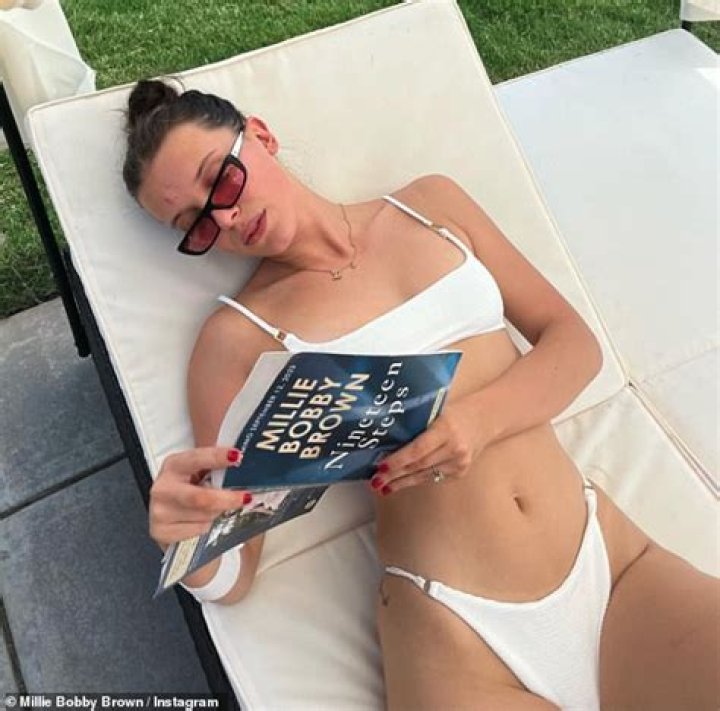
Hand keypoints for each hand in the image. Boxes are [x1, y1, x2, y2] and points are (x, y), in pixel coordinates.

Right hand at [150, 446, 251, 548]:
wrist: (169, 518)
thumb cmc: (189, 491)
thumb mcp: (199, 474)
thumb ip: (216, 469)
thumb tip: (245, 467)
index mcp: (174, 465)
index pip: (196, 459)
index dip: (217, 457)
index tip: (237, 456)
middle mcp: (163, 487)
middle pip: (200, 497)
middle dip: (227, 498)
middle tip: (247, 497)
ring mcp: (159, 512)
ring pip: (203, 516)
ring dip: (218, 513)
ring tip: (217, 508)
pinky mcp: (161, 532)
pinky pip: (198, 530)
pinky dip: (207, 526)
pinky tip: (203, 521)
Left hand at [368, 395, 490, 494]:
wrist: (485, 419)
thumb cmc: (454, 412)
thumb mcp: (435, 411)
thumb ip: (416, 425)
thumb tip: (385, 439)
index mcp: (446, 428)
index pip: (419, 448)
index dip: (398, 460)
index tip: (381, 466)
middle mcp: (455, 448)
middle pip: (419, 465)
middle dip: (394, 474)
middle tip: (375, 481)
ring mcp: (459, 463)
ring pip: (424, 475)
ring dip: (401, 482)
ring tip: (382, 486)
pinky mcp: (460, 472)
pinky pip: (432, 478)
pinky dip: (415, 480)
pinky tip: (399, 483)